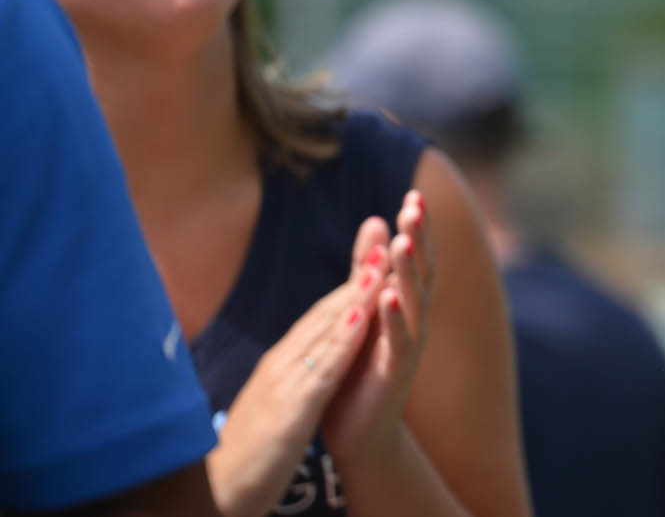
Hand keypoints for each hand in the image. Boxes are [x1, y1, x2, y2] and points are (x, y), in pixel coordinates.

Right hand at [206, 223, 386, 516]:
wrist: (216, 497)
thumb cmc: (250, 452)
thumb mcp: (281, 403)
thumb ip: (297, 374)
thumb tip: (317, 348)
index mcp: (282, 364)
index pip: (322, 316)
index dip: (351, 283)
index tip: (378, 251)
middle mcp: (281, 365)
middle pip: (325, 313)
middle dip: (358, 276)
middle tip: (385, 237)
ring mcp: (283, 386)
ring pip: (324, 334)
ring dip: (354, 296)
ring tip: (380, 262)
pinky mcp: (289, 413)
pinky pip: (320, 373)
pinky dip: (341, 343)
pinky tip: (361, 320)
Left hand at [321, 189, 433, 465]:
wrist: (360, 433)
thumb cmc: (361, 367)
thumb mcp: (363, 308)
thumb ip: (370, 268)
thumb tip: (378, 218)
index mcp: (406, 304)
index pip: (417, 257)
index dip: (418, 227)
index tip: (414, 193)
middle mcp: (415, 320)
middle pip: (422, 271)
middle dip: (420, 237)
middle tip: (415, 204)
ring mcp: (408, 346)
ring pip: (414, 301)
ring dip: (410, 270)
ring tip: (404, 240)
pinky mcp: (395, 373)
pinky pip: (399, 341)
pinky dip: (395, 318)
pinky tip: (387, 296)